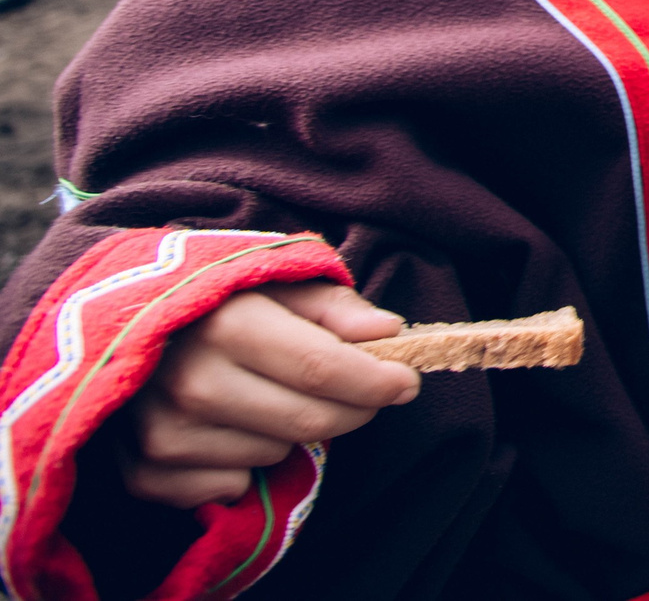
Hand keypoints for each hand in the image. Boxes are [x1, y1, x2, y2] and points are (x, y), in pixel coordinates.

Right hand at [123, 282, 418, 509]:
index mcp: (227, 325)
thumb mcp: (275, 284)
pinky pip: (231, 485)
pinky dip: (244, 464)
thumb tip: (389, 330)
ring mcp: (162, 432)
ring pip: (275, 453)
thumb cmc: (215, 302)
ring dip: (290, 431)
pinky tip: (230, 428)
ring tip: (267, 396)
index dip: (377, 380)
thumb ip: (335, 307)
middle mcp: (190, 382)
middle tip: (362, 392)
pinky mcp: (144, 472)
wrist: (119, 330)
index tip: (407, 382)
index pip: (322, 367)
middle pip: (308, 420)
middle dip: (353, 409)